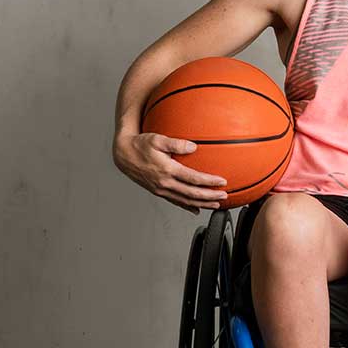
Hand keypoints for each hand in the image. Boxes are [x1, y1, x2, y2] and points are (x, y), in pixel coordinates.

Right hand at [112, 131, 227, 214]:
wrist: (123, 155)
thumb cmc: (140, 144)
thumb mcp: (158, 139)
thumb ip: (176, 143)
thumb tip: (193, 147)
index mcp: (167, 170)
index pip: (193, 178)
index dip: (209, 181)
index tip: (222, 182)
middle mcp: (165, 183)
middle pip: (192, 193)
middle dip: (210, 196)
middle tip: (224, 196)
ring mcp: (161, 189)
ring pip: (185, 201)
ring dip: (202, 204)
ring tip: (215, 205)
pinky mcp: (158, 191)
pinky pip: (175, 201)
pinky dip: (187, 206)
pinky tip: (196, 209)